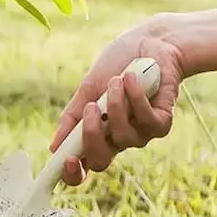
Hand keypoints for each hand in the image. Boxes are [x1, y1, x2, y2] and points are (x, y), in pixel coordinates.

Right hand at [51, 22, 185, 185]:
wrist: (149, 43)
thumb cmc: (116, 65)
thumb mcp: (88, 89)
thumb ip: (73, 117)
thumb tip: (54, 147)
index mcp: (96, 134)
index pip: (83, 165)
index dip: (73, 173)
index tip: (66, 159)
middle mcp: (118, 140)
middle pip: (101, 161)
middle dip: (92, 137)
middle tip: (91, 107)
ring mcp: (141, 134)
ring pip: (124, 137)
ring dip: (117, 105)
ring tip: (117, 80)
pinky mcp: (162, 124)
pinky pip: (147, 120)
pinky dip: (136, 98)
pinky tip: (132, 78)